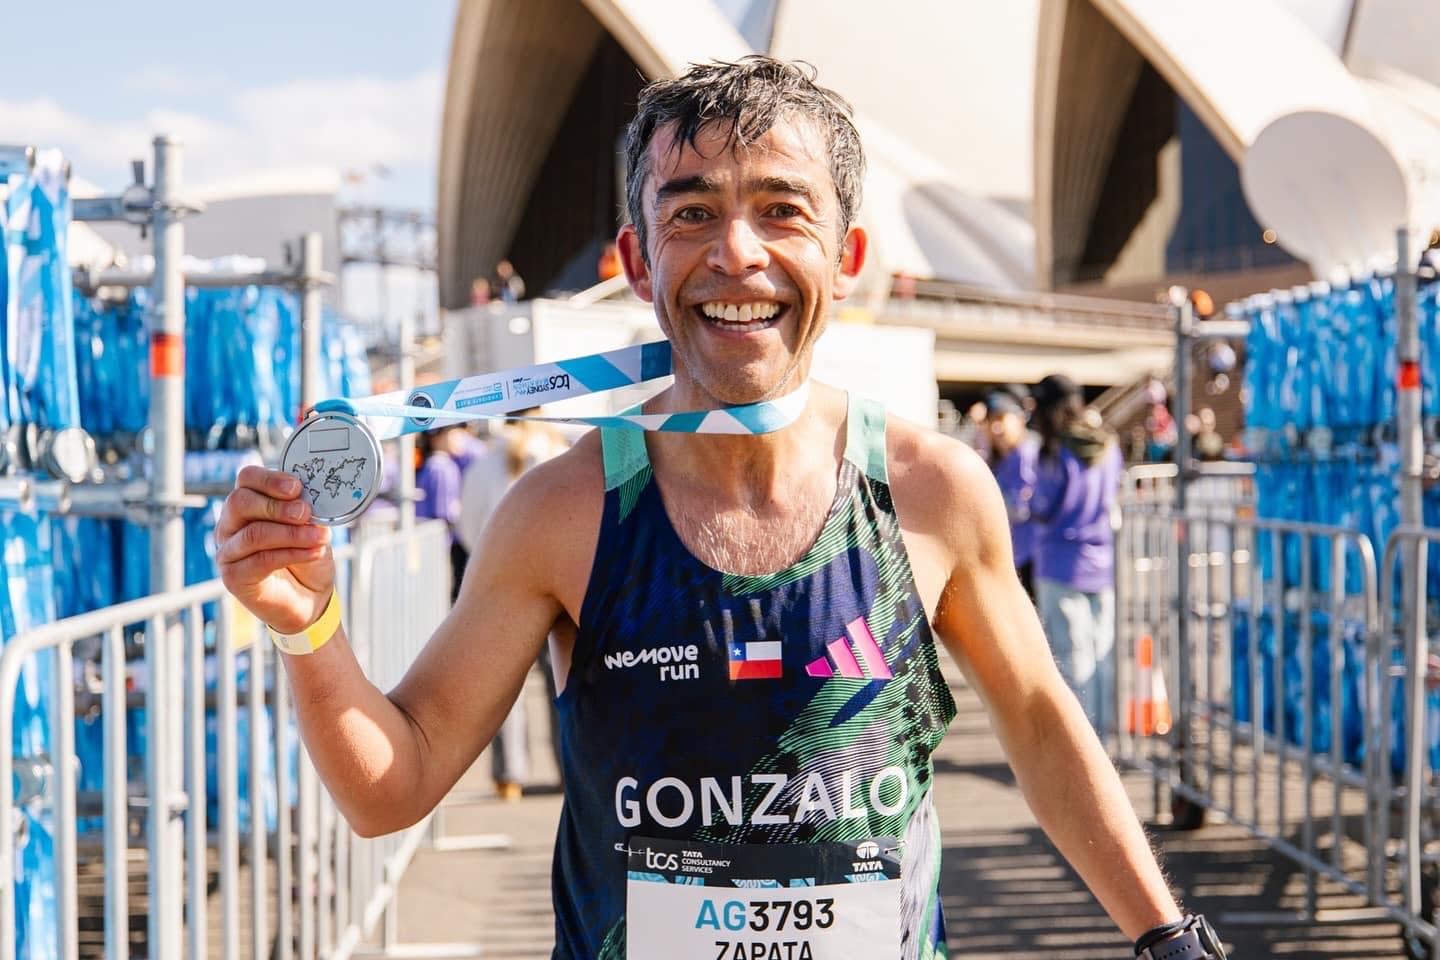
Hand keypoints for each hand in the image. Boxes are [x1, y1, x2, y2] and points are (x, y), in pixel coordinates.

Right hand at [217, 465, 334, 633]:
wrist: (311, 597)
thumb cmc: (307, 556)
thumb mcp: (312, 527)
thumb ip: (306, 511)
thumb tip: (310, 498)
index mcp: (249, 504)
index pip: (246, 479)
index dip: (270, 479)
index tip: (297, 487)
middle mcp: (231, 525)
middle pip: (240, 502)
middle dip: (277, 506)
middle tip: (305, 512)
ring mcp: (228, 551)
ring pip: (253, 533)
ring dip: (291, 533)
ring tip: (319, 537)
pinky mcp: (234, 577)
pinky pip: (260, 560)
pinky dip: (292, 554)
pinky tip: (313, 552)